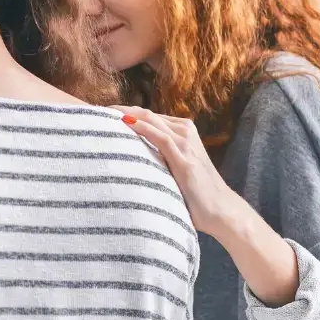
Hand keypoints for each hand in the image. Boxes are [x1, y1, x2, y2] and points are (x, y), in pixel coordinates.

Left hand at [115, 106, 244, 236]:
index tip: (103, 114)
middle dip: (121, 110)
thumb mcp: (175, 168)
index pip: (149, 117)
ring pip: (152, 121)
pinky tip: (126, 123)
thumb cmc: (196, 193)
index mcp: (183, 132)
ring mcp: (186, 145)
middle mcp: (185, 133)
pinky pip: (161, 138)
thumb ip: (159, 157)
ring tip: (104, 113)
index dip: (126, 112)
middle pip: (147, 114)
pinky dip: (142, 128)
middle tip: (98, 110)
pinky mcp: (184, 159)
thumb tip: (132, 157)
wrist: (221, 210)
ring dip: (127, 114)